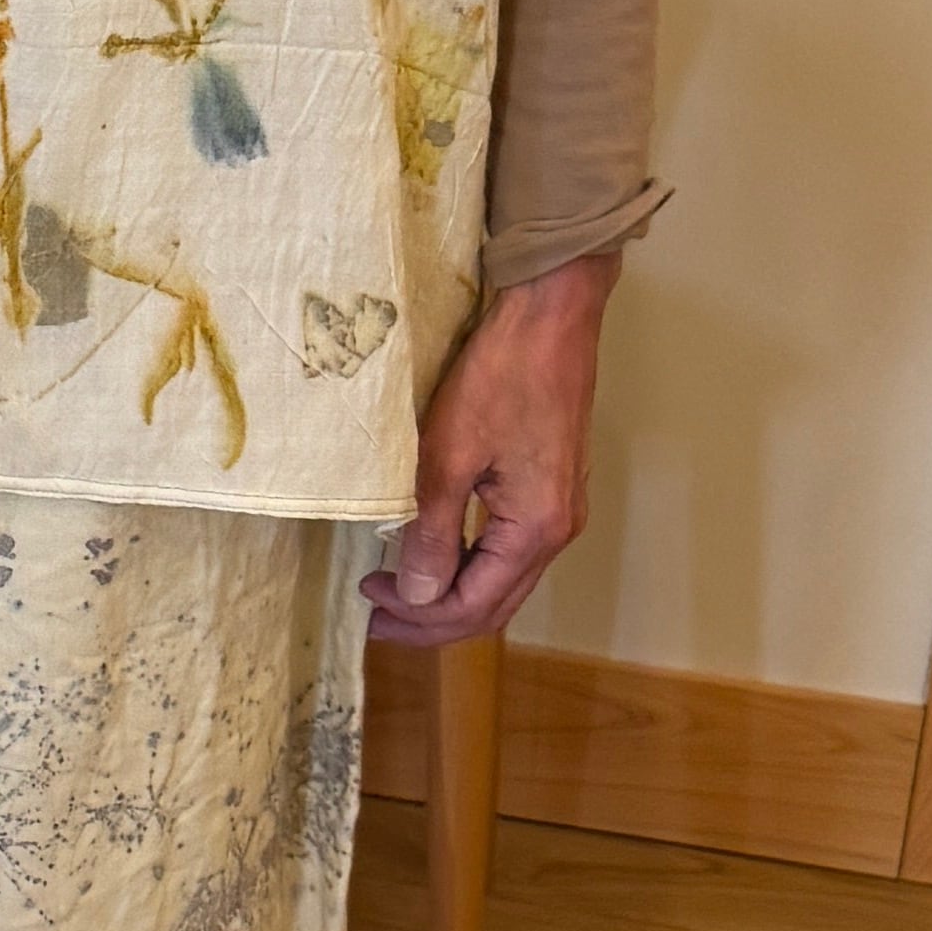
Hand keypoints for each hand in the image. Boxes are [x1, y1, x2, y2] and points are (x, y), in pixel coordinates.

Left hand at [360, 249, 617, 651]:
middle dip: (434, 616)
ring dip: (451, 591)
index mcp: (537, 529)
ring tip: (399, 587)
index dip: (420, 617)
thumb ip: (432, 532)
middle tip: (378, 611)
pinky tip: (435, 550)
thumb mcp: (449, 455)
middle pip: (494, 604)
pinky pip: (509, 549)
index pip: (475, 606)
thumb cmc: (502, 374)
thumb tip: (417, 595)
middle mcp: (558, 530)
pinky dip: (470, 562)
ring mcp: (560, 509)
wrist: (552, 313)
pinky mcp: (551, 487)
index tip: (371, 603)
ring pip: (503, 579)